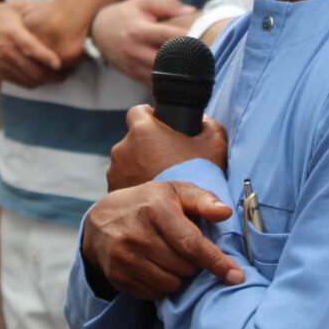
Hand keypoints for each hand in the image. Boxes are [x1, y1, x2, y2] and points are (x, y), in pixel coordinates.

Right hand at [0, 1, 60, 87]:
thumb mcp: (12, 7)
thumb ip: (33, 9)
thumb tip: (56, 9)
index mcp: (11, 32)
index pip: (29, 47)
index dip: (45, 56)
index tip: (58, 63)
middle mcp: (6, 51)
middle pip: (34, 71)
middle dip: (54, 76)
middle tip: (68, 72)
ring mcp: (2, 64)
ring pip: (30, 81)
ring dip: (46, 81)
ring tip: (59, 76)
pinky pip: (22, 83)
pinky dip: (35, 83)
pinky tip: (44, 76)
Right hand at [82, 180, 243, 300]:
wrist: (100, 219)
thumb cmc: (148, 203)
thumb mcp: (174, 191)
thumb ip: (203, 199)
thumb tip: (225, 212)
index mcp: (155, 209)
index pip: (191, 243)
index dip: (216, 261)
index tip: (236, 276)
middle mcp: (136, 234)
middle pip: (184, 267)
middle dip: (192, 264)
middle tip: (183, 250)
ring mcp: (124, 257)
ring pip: (170, 284)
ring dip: (177, 276)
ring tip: (168, 258)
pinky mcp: (117, 275)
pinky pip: (153, 293)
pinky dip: (160, 285)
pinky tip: (153, 267)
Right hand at [91, 0, 195, 81]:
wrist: (101, 32)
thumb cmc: (127, 14)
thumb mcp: (143, 1)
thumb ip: (166, 4)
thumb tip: (190, 11)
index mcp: (139, 30)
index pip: (166, 36)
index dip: (186, 38)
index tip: (202, 40)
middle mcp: (135, 51)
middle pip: (165, 61)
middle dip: (185, 60)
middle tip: (203, 58)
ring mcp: (133, 66)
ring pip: (161, 76)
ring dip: (179, 74)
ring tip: (197, 70)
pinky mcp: (134, 75)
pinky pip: (154, 84)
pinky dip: (169, 82)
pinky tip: (183, 79)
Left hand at [108, 104, 227, 191]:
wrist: (183, 216)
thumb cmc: (197, 176)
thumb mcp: (214, 145)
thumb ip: (209, 126)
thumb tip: (204, 120)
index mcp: (142, 132)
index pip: (139, 112)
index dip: (149, 116)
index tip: (159, 124)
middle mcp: (123, 149)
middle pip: (132, 141)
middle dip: (145, 148)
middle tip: (164, 160)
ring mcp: (116, 172)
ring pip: (126, 164)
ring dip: (137, 169)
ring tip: (158, 181)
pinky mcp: (113, 193)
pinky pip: (123, 184)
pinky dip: (133, 188)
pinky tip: (151, 198)